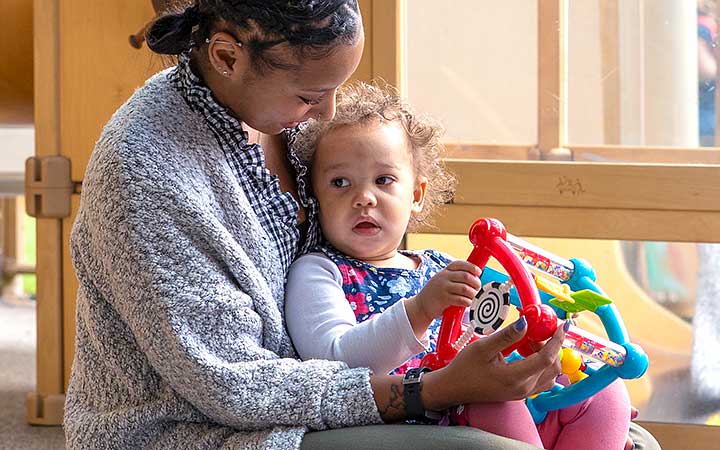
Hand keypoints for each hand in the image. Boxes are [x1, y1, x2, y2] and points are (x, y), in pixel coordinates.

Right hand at [404, 261, 481, 335]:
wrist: (421, 305)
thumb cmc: (436, 293)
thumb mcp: (443, 280)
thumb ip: (455, 278)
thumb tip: (475, 278)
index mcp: (445, 271)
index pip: (460, 264)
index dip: (472, 267)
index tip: (479, 272)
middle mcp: (444, 277)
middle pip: (465, 276)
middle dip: (475, 282)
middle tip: (478, 288)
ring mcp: (443, 288)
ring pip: (464, 288)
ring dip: (473, 293)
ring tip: (474, 297)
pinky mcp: (444, 299)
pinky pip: (460, 299)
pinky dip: (468, 301)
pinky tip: (468, 303)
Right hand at [421, 317, 565, 410]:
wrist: (453, 388)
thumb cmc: (464, 368)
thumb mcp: (482, 347)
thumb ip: (507, 336)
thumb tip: (526, 322)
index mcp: (515, 378)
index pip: (546, 358)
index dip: (557, 340)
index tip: (562, 325)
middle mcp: (523, 388)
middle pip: (552, 366)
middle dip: (551, 345)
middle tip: (537, 330)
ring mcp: (523, 393)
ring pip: (549, 374)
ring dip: (546, 355)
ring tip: (529, 340)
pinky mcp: (520, 393)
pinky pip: (541, 379)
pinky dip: (541, 364)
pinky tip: (526, 352)